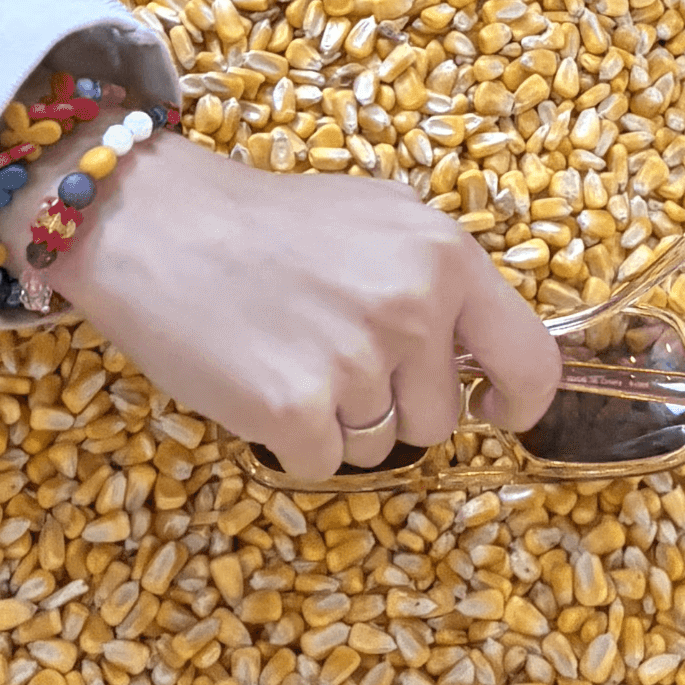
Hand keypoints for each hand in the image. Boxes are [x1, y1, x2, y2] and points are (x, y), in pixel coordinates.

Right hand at [10, 130, 560, 478]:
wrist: (153, 223)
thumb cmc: (264, 222)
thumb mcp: (377, 219)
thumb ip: (438, 280)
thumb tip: (483, 355)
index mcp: (444, 254)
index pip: (531, 359)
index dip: (518, 399)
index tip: (493, 409)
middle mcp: (413, 306)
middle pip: (438, 417)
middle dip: (391, 399)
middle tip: (328, 343)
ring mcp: (356, 362)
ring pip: (378, 445)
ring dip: (337, 418)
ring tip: (287, 349)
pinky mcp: (296, 411)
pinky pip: (321, 465)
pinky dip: (289, 440)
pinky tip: (257, 378)